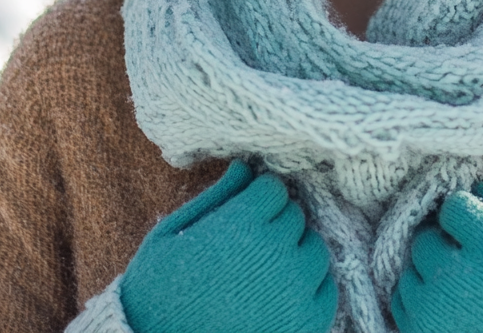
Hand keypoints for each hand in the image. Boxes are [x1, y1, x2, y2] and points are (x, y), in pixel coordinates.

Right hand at [119, 160, 337, 332]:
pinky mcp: (305, 326)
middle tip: (249, 247)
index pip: (274, 189)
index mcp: (242, 224)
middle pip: (295, 217)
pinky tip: (282, 295)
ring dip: (295, 253)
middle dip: (275, 224)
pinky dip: (311, 288)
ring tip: (265, 272)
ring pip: (315, 250)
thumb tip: (245, 166)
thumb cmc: (156, 291)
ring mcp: (294, 292)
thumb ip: (216, 196)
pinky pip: (326, 291)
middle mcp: (275, 253)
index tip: (243, 216)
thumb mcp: (172, 233)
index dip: (257, 199)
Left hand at [391, 183, 482, 332]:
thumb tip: (477, 187)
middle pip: (424, 239)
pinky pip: (402, 306)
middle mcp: (457, 276)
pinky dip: (419, 301)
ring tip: (458, 285)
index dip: (465, 213)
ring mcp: (436, 310)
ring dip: (428, 273)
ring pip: (409, 272)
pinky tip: (447, 305)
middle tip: (464, 256)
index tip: (476, 225)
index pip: (453, 206)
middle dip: (442, 243)